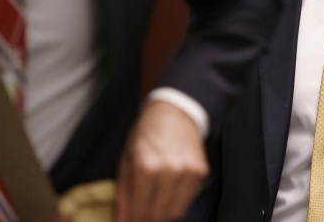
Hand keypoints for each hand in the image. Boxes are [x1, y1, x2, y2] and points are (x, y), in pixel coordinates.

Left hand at [115, 100, 207, 221]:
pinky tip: (167, 196)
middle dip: (147, 221)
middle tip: (140, 218)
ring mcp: (188, 171)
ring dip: (163, 215)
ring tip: (153, 209)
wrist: (175, 112)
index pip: (140, 211)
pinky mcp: (201, 172)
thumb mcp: (126, 160)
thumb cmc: (146, 135)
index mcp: (146, 166)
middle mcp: (170, 170)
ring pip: (176, 212)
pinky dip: (177, 204)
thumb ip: (123, 195)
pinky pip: (188, 200)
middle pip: (159, 215)